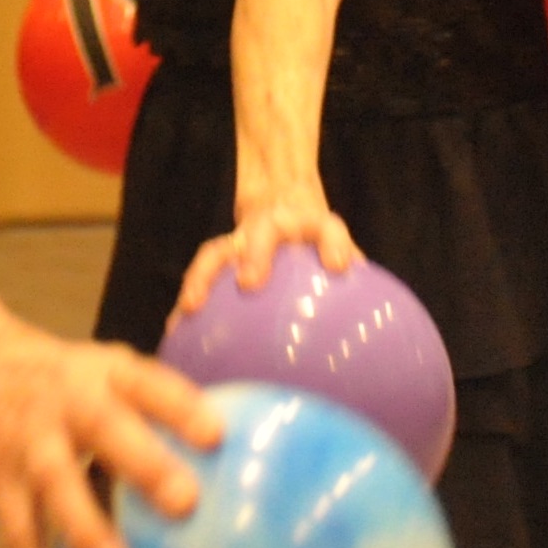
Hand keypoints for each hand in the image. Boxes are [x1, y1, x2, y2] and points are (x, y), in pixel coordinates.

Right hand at [0, 327, 220, 547]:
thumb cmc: (62, 378)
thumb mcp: (107, 370)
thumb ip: (159, 405)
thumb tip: (238, 454)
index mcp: (104, 374)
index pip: (147, 383)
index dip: (181, 408)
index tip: (217, 437)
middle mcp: (67, 404)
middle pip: (104, 428)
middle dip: (142, 465)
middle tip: (184, 503)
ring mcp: (30, 444)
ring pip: (56, 485)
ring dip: (84, 529)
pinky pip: (20, 532)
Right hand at [171, 191, 359, 320]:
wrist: (282, 203)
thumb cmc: (319, 245)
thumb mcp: (340, 255)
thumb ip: (354, 281)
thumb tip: (372, 344)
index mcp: (312, 225)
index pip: (328, 228)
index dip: (334, 244)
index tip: (338, 267)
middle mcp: (272, 226)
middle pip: (264, 233)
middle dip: (256, 255)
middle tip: (249, 283)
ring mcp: (240, 238)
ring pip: (218, 251)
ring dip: (203, 276)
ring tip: (191, 307)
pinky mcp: (218, 255)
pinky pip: (200, 273)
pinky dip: (187, 298)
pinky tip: (176, 330)